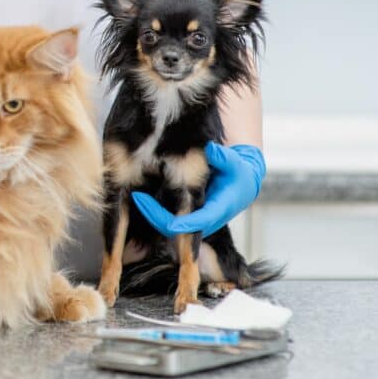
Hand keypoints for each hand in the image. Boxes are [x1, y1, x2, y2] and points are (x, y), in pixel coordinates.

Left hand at [131, 142, 264, 236]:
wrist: (241, 182)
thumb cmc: (238, 173)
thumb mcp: (235, 163)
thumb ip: (224, 157)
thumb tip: (211, 150)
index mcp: (217, 210)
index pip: (194, 223)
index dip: (176, 222)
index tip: (158, 212)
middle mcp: (204, 221)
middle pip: (174, 229)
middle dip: (154, 215)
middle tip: (137, 197)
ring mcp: (195, 221)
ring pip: (168, 226)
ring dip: (151, 214)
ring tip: (135, 196)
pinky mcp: (188, 216)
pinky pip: (168, 219)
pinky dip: (154, 210)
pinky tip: (141, 196)